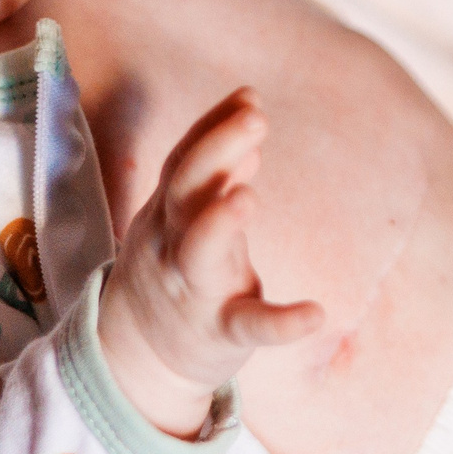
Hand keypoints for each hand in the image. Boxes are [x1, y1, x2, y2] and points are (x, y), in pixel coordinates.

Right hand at [93, 89, 324, 436]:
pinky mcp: (220, 332)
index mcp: (170, 213)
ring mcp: (194, 288)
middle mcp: (174, 244)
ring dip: (219, 221)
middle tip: (255, 118)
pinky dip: (281, 321)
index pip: (184, 160)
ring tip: (248, 196)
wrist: (136, 359)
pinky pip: (248, 325)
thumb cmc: (175, 270)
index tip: (249, 95)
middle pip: (185, 188)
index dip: (212, 126)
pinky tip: (316, 313)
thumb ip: (219, 167)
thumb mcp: (188, 218)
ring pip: (198, 252)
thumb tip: (249, 110)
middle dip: (215, 150)